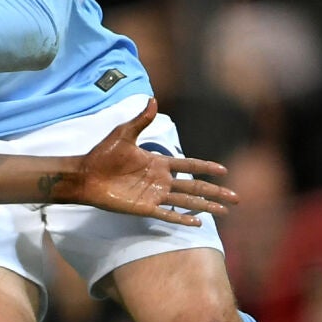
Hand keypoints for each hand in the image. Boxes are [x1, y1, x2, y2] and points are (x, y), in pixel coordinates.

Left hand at [66, 100, 237, 223]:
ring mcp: (154, 195)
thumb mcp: (123, 133)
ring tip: (225, 211)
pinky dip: (183, 218)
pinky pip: (168, 214)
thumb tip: (153, 99)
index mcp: (158, 162)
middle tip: (236, 198)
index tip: (224, 171)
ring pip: (187, 201)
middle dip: (215, 192)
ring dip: (206, 206)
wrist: (85, 175)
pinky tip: (199, 222)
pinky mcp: (144, 207)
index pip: (188, 165)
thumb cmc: (102, 154)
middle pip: (195, 186)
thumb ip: (141, 120)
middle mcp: (160, 180)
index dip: (206, 167)